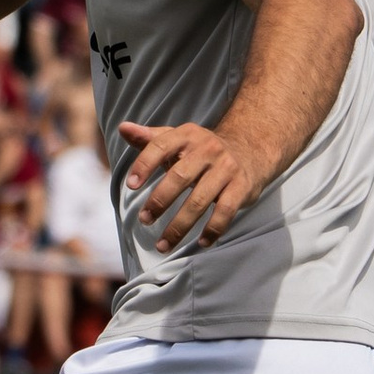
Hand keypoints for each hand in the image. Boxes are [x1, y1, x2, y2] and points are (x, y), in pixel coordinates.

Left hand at [117, 119, 258, 251]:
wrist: (250, 149)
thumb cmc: (202, 150)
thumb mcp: (178, 139)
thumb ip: (149, 138)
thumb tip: (123, 128)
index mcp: (187, 135)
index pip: (161, 146)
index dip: (144, 165)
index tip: (130, 186)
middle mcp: (207, 149)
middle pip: (179, 177)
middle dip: (159, 201)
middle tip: (144, 220)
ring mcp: (226, 168)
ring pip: (199, 201)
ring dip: (179, 226)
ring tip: (163, 244)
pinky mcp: (241, 187)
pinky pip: (225, 212)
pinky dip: (213, 230)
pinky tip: (201, 243)